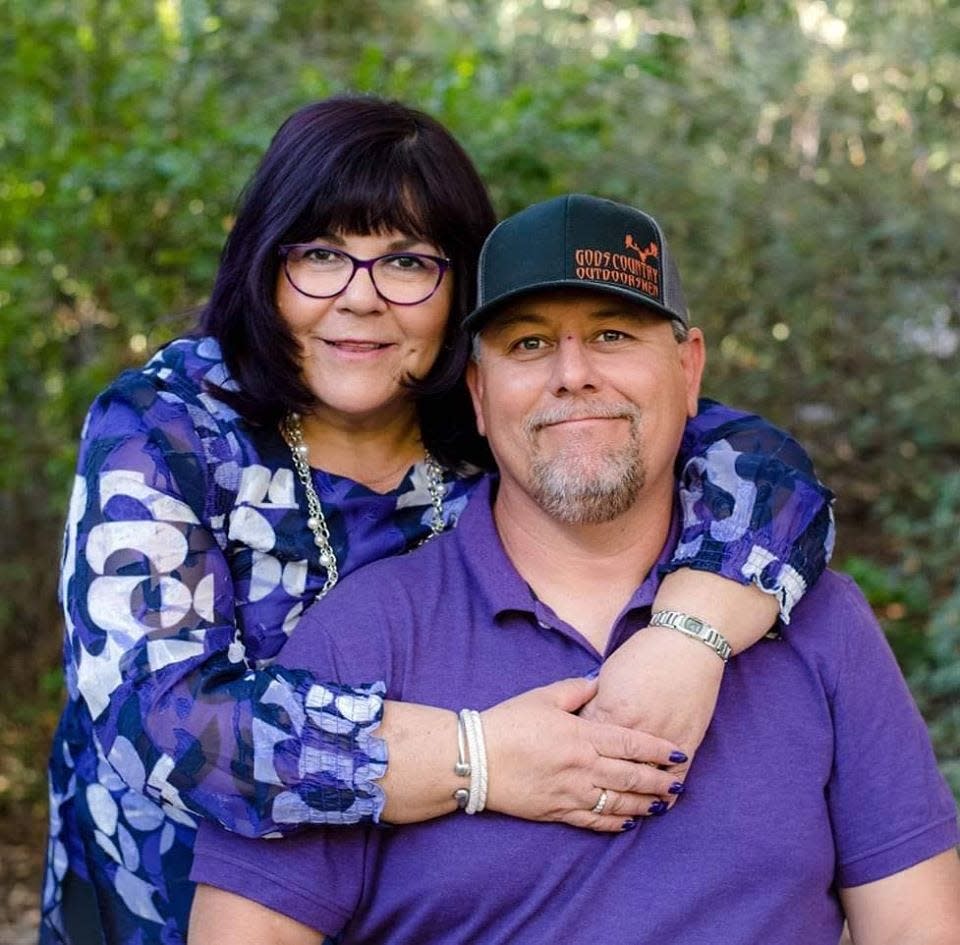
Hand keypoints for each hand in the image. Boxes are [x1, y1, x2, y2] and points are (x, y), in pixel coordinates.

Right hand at [482, 676, 686, 831]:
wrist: (475, 758)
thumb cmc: (509, 722)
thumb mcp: (543, 696)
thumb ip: (576, 690)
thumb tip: (599, 684)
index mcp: (581, 736)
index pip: (630, 743)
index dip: (657, 750)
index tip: (678, 754)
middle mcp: (582, 767)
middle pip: (631, 777)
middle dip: (659, 781)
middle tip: (680, 783)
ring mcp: (570, 793)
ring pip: (617, 803)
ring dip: (644, 805)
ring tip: (663, 805)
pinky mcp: (556, 811)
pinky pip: (593, 821)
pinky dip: (614, 822)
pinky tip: (628, 822)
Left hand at [580, 626, 724, 805]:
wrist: (686, 644)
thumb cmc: (644, 655)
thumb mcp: (608, 673)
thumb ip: (591, 700)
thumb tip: (579, 722)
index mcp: (611, 710)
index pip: (587, 743)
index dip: (577, 756)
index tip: (566, 768)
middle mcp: (635, 728)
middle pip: (611, 767)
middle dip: (596, 783)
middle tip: (583, 794)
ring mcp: (661, 737)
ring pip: (643, 778)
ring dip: (631, 798)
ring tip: (619, 812)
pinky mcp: (686, 741)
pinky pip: (673, 776)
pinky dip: (665, 795)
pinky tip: (655, 808)